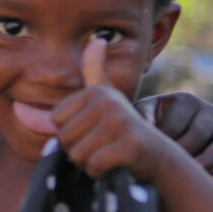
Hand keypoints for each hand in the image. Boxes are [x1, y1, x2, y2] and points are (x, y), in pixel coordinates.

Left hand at [51, 39, 177, 182]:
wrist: (156, 155)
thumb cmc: (121, 128)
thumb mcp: (107, 96)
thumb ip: (94, 71)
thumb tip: (97, 39)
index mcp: (95, 91)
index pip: (56, 121)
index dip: (70, 133)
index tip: (92, 131)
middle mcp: (107, 102)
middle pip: (65, 139)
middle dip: (79, 150)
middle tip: (102, 146)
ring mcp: (120, 123)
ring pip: (77, 155)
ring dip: (89, 163)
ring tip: (109, 154)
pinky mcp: (130, 145)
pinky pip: (94, 166)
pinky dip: (100, 172)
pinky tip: (115, 165)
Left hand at [144, 90, 212, 171]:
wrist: (165, 128)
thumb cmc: (151, 120)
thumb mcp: (143, 114)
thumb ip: (143, 117)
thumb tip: (147, 126)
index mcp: (184, 100)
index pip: (175, 126)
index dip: (163, 144)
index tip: (151, 156)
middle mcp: (207, 109)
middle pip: (199, 134)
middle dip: (184, 153)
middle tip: (170, 167)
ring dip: (212, 159)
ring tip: (195, 172)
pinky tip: (209, 175)